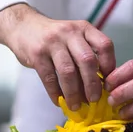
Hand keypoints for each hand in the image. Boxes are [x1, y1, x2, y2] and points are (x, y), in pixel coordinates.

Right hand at [0, 4, 115, 110]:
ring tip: (76, 106)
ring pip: (68, 71)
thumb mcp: (73, 36)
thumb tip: (100, 85)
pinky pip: (49, 78)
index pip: (104, 45)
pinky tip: (59, 101)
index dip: (109, 66)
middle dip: (92, 85)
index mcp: (83, 28)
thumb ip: (87, 53)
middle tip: (94, 100)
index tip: (108, 83)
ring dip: (73, 93)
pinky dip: (55, 93)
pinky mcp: (37, 53)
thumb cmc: (54, 37)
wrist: (23, 25)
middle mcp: (70, 32)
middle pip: (87, 61)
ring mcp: (52, 42)